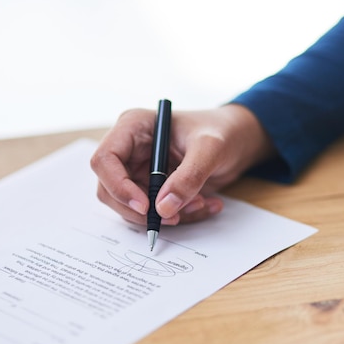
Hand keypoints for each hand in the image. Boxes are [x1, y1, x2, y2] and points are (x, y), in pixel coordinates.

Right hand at [90, 104, 273, 225]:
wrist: (237, 140)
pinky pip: (155, 213)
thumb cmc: (222, 132)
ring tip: (201, 203)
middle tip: (175, 216)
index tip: (146, 207)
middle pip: (110, 189)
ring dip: (166, 215)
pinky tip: (206, 204)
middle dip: (142, 210)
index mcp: (133, 127)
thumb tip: (163, 208)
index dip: (118, 186)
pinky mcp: (152, 189)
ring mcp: (139, 171)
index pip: (105, 160)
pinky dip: (179, 215)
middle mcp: (130, 150)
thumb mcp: (210, 149)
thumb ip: (189, 176)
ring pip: (133, 207)